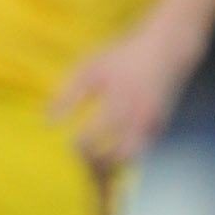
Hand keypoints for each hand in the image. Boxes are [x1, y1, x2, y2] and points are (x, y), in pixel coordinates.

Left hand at [51, 14, 205, 169]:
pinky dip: (123, 156)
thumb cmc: (123, 56)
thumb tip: (47, 123)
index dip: (75, 146)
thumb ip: (68, 95)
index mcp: (116, 105)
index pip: (88, 141)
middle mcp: (137, 120)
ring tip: (94, 161)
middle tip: (80, 158)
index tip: (70, 141)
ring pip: (128, 160)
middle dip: (92, 164)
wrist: (167, 48)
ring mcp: (151, 126)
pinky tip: (110, 151)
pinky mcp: (159, 129)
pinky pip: (139, 152)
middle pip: (111, 159)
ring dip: (110, 165)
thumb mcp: (92, 68)